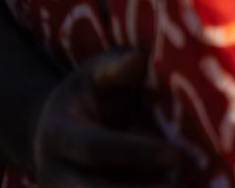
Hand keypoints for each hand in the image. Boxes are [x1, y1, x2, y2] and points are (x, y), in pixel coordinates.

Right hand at [31, 49, 182, 187]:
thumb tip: (138, 59)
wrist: (52, 135)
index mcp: (61, 136)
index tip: (177, 155)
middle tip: (183, 185)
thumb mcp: (93, 74)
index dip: (137, 153)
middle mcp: (57, 174)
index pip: (96, 148)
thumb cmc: (86, 96)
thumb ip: (115, 67)